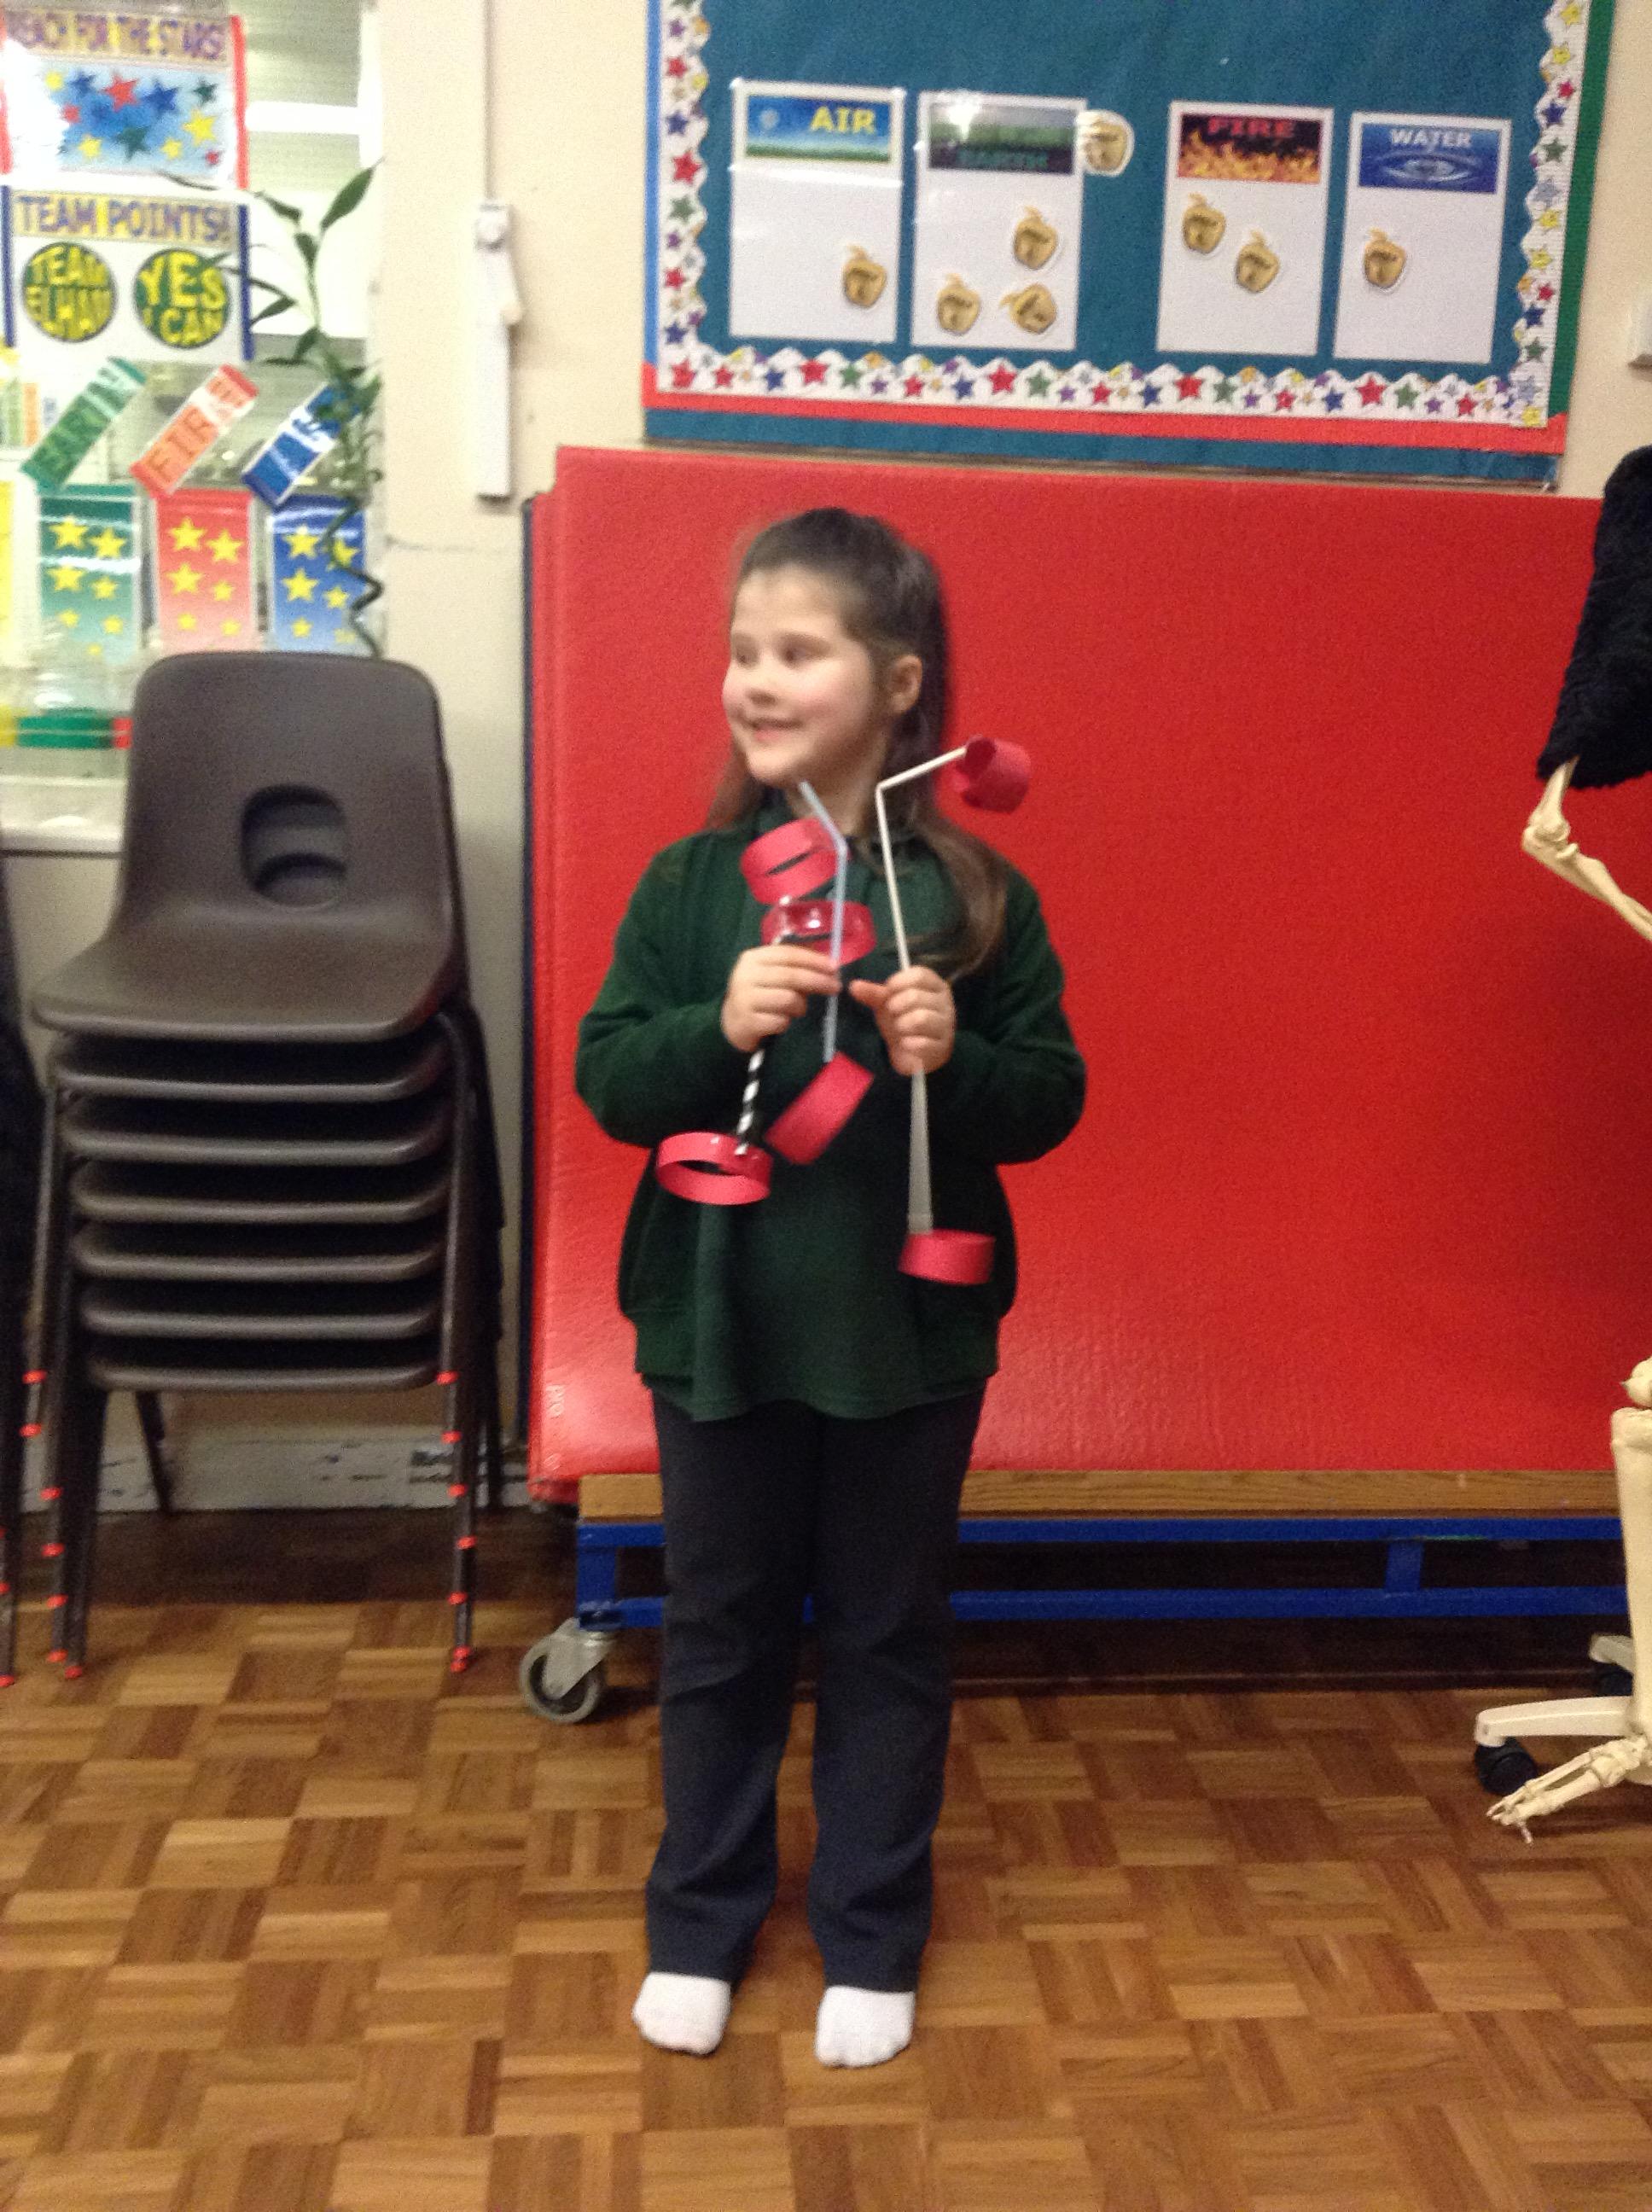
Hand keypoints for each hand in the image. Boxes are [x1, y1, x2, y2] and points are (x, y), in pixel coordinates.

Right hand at [721, 944, 838, 1053]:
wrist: (731, 1022)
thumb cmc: (759, 994)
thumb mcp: (771, 975)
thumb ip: (794, 967)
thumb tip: (828, 966)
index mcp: (753, 958)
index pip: (789, 955)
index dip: (814, 960)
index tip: (835, 967)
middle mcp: (746, 975)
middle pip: (791, 976)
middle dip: (818, 981)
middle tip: (835, 987)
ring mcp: (744, 999)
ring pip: (788, 999)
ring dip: (800, 1006)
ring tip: (798, 1010)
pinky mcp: (747, 1021)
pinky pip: (780, 1021)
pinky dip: (786, 1023)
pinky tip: (782, 1022)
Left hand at [849, 966, 955, 1075]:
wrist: (911, 1053)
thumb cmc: (903, 1021)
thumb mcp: (887, 1004)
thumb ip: (873, 993)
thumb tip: (853, 985)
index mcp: (934, 986)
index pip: (920, 974)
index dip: (899, 981)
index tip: (887, 991)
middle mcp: (945, 1003)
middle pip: (916, 996)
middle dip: (895, 1005)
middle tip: (892, 1012)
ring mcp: (946, 1026)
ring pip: (921, 1018)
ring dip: (902, 1024)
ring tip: (899, 1028)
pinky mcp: (942, 1047)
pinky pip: (924, 1042)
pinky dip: (909, 1043)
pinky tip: (905, 1043)